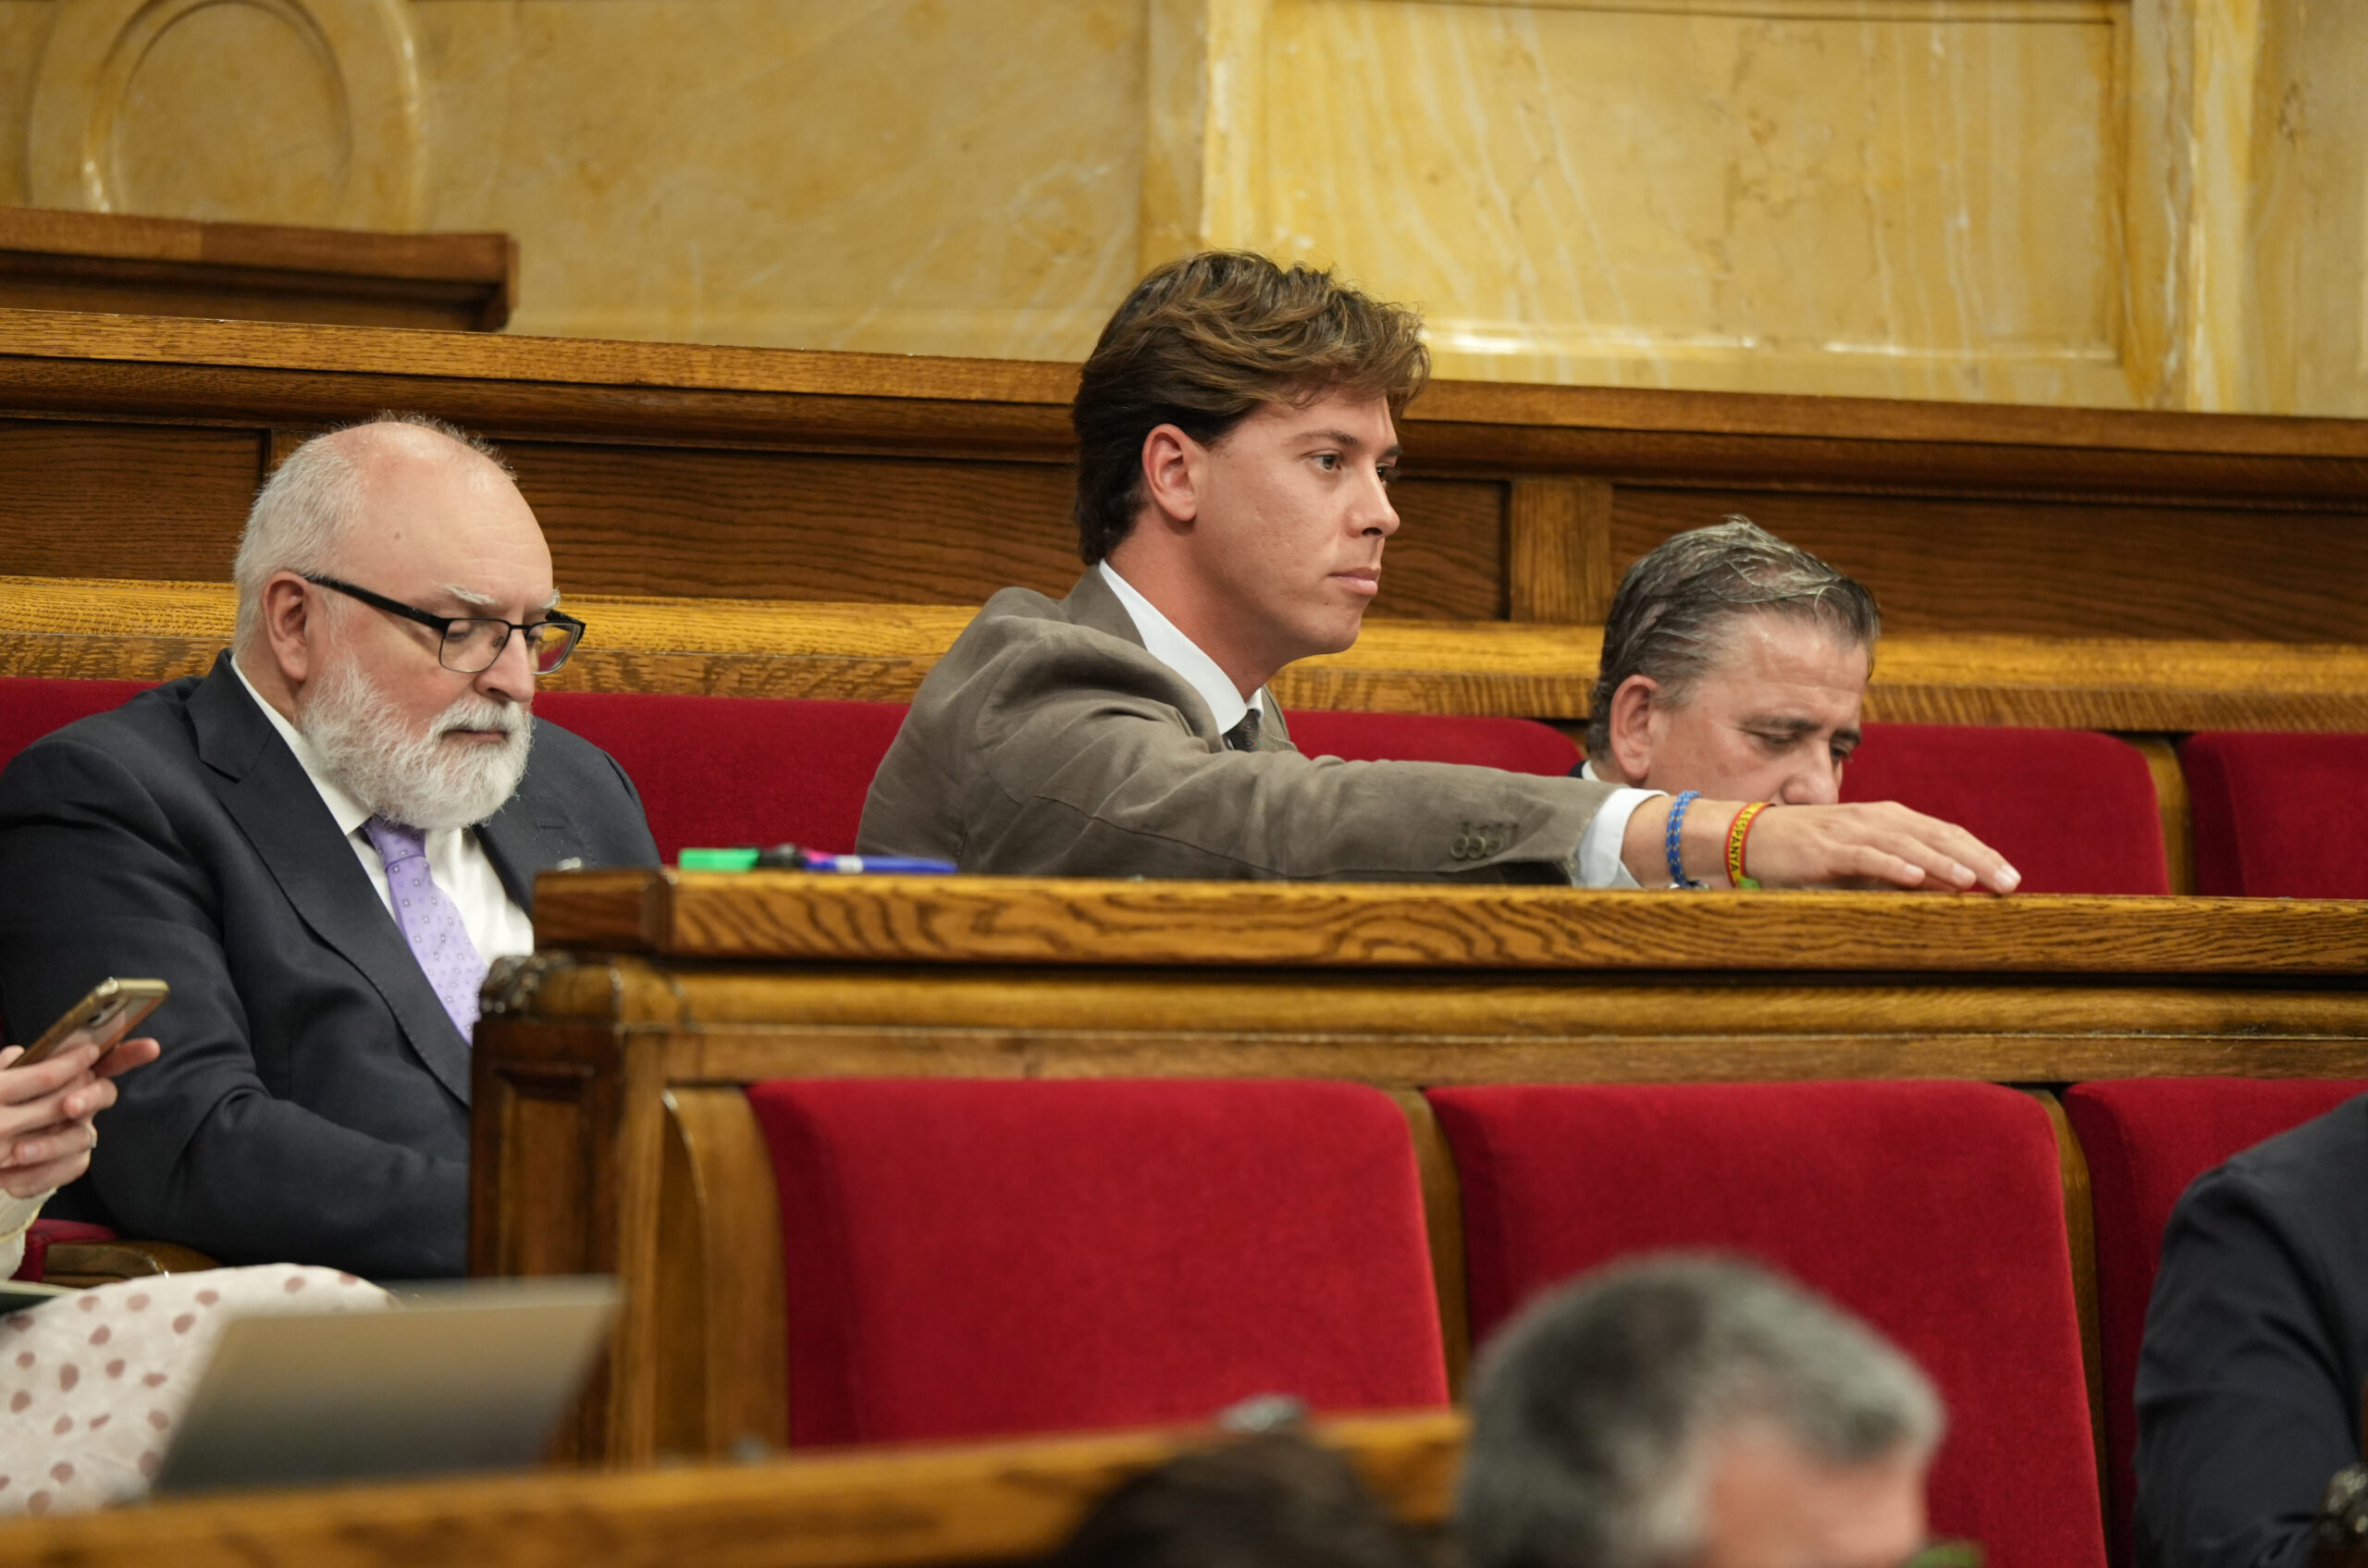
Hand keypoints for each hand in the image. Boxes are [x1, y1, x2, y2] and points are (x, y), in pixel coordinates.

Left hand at [0, 1040, 141, 1198]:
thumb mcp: (2, 1084)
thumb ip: (12, 1070)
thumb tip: (18, 1056)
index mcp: (69, 1077)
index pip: (106, 1060)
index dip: (131, 1053)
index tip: (151, 1048)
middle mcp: (81, 1103)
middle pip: (104, 1094)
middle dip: (90, 1097)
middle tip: (69, 1106)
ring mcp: (76, 1134)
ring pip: (81, 1139)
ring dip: (51, 1145)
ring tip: (18, 1152)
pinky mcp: (67, 1165)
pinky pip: (66, 1171)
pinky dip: (36, 1176)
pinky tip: (8, 1178)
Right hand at [1622, 798, 2020, 893]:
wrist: (1745, 837)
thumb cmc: (1803, 856)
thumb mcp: (1856, 865)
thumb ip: (1893, 873)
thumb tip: (1939, 893)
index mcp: (1885, 819)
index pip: (1943, 832)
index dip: (1979, 852)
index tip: (2010, 876)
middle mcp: (1873, 818)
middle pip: (1936, 835)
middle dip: (1976, 858)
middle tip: (2009, 883)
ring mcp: (1848, 830)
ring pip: (1907, 843)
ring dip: (1942, 862)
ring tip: (1973, 882)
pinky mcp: (1824, 848)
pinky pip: (1864, 856)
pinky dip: (1892, 865)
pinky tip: (1917, 878)